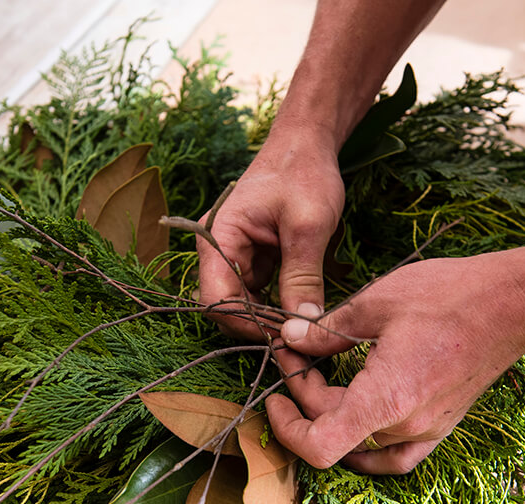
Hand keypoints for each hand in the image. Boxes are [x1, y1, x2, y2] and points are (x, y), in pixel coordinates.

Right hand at [197, 129, 344, 338]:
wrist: (307, 145)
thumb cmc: (304, 174)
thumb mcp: (309, 226)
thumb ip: (303, 277)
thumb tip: (304, 326)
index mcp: (217, 236)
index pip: (215, 297)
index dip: (245, 323)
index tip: (282, 336)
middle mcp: (216, 248)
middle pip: (224, 305)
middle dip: (256, 325)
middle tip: (296, 337)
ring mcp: (233, 254)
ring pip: (241, 303)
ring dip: (267, 318)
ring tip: (300, 326)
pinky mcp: (251, 258)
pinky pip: (255, 292)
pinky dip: (274, 305)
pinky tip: (298, 310)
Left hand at [265, 254, 524, 474]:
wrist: (514, 303)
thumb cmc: (449, 294)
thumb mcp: (375, 302)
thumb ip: (327, 330)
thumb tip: (290, 339)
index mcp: (387, 398)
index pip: (320, 447)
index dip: (287, 428)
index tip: (276, 394)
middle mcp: (407, 426)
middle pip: (334, 435)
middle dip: (303, 396)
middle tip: (294, 350)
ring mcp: (427, 431)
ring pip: (359, 444)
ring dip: (330, 415)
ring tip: (318, 373)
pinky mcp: (441, 426)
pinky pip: (394, 456)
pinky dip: (365, 446)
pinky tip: (352, 417)